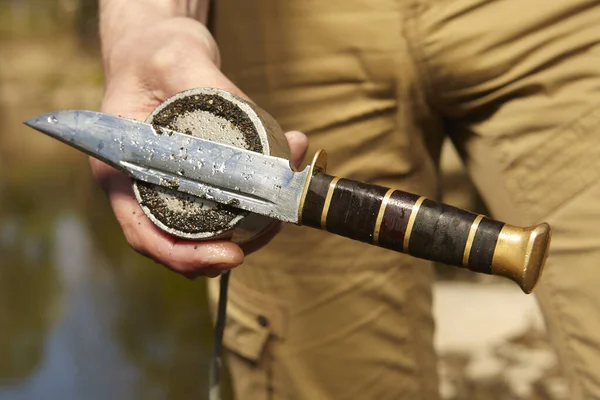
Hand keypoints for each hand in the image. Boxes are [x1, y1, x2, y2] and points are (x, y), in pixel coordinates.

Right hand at [91, 17, 307, 278]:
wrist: (157, 49)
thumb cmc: (152, 54)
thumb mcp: (173, 59)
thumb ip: (204, 81)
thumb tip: (249, 113)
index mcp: (121, 169)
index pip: (146, 233)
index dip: (185, 255)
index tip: (230, 256)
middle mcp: (144, 186)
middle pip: (182, 242)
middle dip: (231, 246)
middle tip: (274, 224)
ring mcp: (172, 185)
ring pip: (209, 229)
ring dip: (254, 223)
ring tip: (286, 193)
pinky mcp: (199, 178)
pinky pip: (227, 203)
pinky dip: (258, 198)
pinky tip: (284, 169)